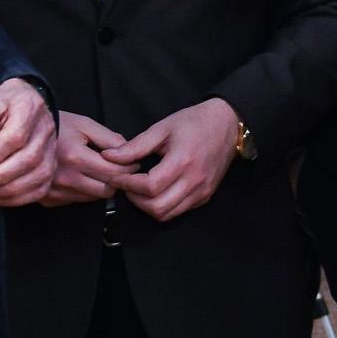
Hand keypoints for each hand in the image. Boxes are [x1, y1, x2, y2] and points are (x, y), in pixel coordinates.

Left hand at [0, 78, 56, 206]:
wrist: (24, 103)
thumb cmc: (2, 107)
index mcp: (28, 108)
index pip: (14, 137)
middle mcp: (45, 129)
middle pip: (28, 159)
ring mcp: (52, 149)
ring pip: (37, 176)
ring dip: (8, 189)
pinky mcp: (52, 166)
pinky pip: (41, 188)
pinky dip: (19, 198)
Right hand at [41, 112, 128, 206]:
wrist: (25, 133)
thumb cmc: (57, 125)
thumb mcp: (85, 124)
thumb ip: (110, 139)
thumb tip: (130, 154)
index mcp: (75, 157)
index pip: (114, 173)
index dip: (129, 168)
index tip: (133, 162)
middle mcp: (65, 178)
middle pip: (106, 191)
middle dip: (117, 180)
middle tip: (117, 167)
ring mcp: (55, 191)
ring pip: (92, 198)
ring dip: (100, 186)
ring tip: (96, 170)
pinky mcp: (48, 199)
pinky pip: (75, 200)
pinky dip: (83, 191)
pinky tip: (79, 176)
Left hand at [103, 98, 238, 221]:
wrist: (227, 124)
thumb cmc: (194, 122)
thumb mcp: (162, 128)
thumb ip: (135, 146)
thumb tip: (109, 156)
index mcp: (183, 161)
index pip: (149, 186)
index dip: (127, 185)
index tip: (116, 177)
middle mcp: (194, 181)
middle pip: (157, 207)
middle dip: (135, 200)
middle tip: (126, 185)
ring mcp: (201, 192)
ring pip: (167, 214)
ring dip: (148, 206)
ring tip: (138, 189)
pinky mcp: (205, 197)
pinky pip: (179, 211)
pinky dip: (163, 206)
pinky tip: (156, 191)